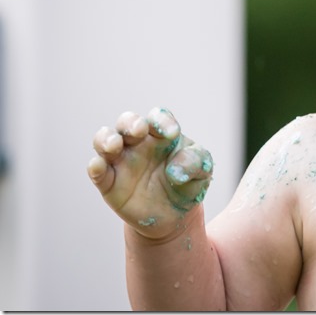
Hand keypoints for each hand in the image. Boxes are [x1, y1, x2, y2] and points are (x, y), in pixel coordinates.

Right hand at [87, 107, 212, 239]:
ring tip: (114, 146)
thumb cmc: (187, 183)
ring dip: (106, 139)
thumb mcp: (202, 171)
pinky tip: (98, 166)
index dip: (162, 120)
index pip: (158, 117)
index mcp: (162, 134)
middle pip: (127, 122)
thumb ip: (195, 163)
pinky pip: (97, 171)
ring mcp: (121, 161)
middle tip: (138, 131)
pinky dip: (95, 167)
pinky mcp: (109, 183)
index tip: (172, 133)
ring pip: (104, 140)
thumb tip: (176, 170)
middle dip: (130, 122)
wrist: (174, 215)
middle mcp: (139, 143)